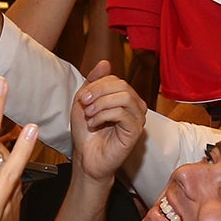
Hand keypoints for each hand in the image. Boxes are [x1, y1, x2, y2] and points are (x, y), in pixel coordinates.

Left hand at [69, 60, 144, 182]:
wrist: (86, 158)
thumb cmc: (86, 132)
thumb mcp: (84, 101)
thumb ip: (94, 82)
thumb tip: (105, 62)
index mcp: (124, 97)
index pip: (115, 79)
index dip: (96, 85)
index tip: (82, 98)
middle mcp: (135, 106)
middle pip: (121, 85)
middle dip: (98, 92)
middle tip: (85, 104)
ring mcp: (137, 118)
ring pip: (124, 97)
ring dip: (101, 104)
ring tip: (90, 115)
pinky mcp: (136, 131)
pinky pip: (123, 114)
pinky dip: (104, 116)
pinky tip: (95, 124)